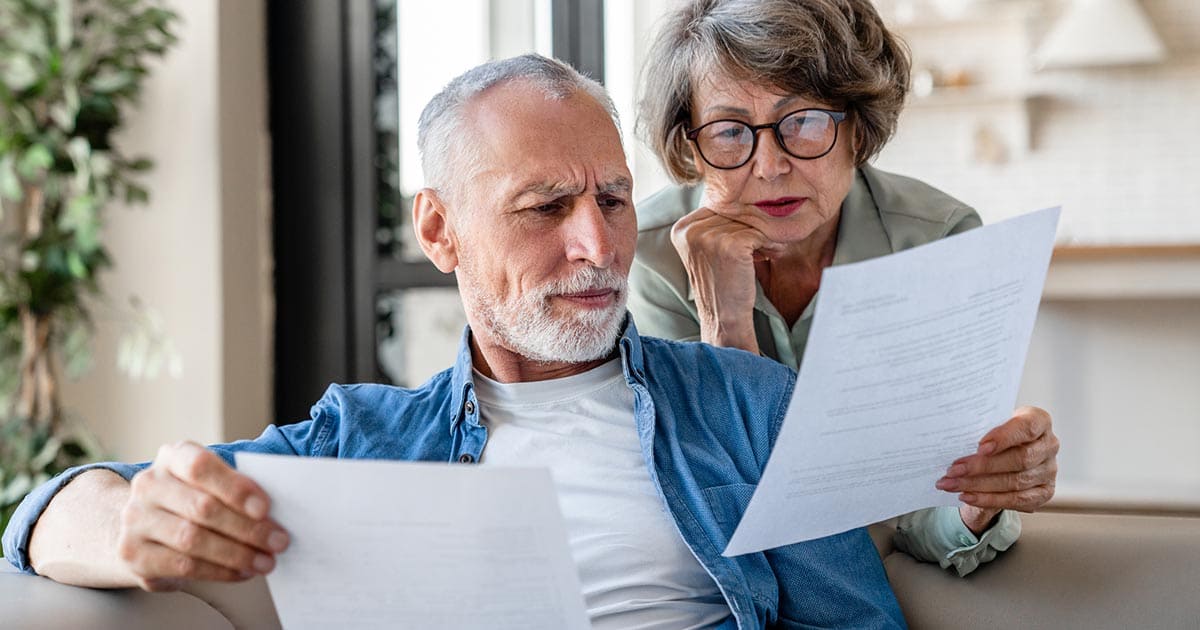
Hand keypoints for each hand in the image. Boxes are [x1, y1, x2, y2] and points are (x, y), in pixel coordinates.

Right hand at [118, 441, 288, 590]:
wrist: (142, 524)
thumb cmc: (191, 498)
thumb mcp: (210, 482)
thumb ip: (235, 488)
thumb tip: (273, 514)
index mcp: (172, 457)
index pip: (201, 466)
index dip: (235, 487)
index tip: (266, 508)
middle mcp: (148, 485)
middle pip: (202, 507)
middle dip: (248, 528)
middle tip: (278, 541)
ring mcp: (136, 520)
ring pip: (192, 539)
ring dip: (237, 554)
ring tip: (265, 561)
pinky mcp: (133, 554)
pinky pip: (183, 566)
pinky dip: (219, 571)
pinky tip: (242, 572)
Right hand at [670, 204, 783, 351]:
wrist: (724, 317)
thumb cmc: (721, 283)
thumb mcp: (707, 249)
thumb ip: (713, 223)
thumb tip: (739, 195)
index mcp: (681, 228)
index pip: (718, 207)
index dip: (735, 222)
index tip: (742, 241)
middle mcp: (690, 230)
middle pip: (733, 212)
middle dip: (750, 227)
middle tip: (759, 247)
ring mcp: (708, 237)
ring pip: (748, 221)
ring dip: (761, 236)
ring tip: (762, 253)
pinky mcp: (730, 245)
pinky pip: (759, 232)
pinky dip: (769, 243)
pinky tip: (766, 256)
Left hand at [936, 406, 1058, 534]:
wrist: (1005, 452)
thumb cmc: (996, 433)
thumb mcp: (990, 423)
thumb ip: (980, 429)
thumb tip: (954, 442)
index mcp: (1039, 420)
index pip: (1026, 427)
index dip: (1004, 438)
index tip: (980, 447)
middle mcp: (1049, 445)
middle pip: (1019, 459)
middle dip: (982, 466)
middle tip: (953, 470)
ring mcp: (1049, 470)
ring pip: (1015, 482)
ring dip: (979, 485)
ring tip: (952, 484)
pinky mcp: (1044, 492)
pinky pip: (1016, 500)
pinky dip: (988, 499)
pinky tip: (967, 496)